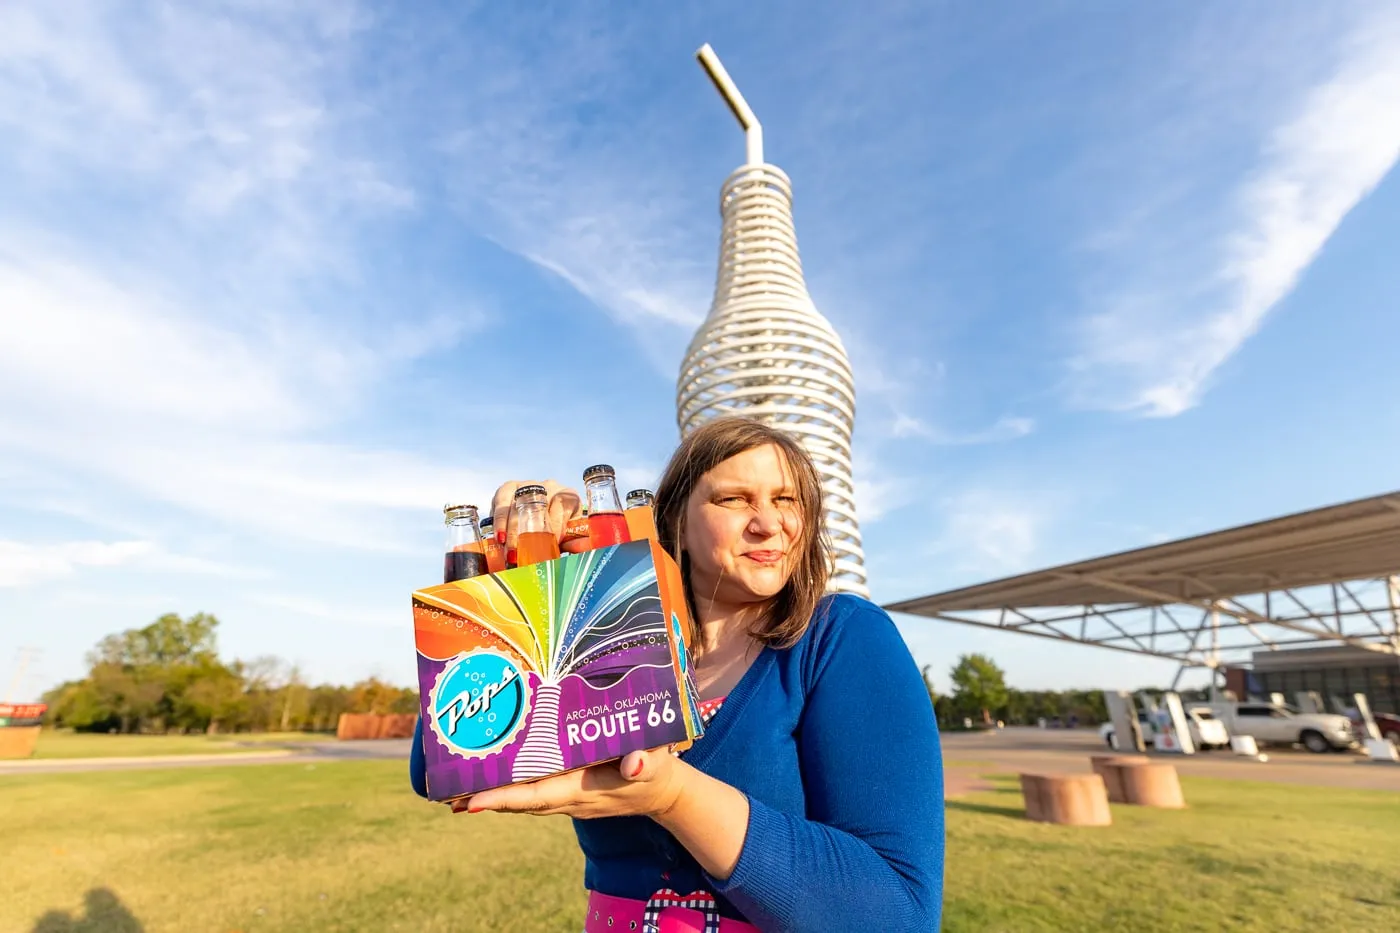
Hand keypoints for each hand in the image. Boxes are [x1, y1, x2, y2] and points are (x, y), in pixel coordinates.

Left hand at [458, 748, 688, 819]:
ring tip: (455, 794)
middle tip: (446, 796)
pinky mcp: (568, 793)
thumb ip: (645, 762)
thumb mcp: (655, 763)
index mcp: (583, 789)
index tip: (472, 802)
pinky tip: (488, 785)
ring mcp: (567, 798)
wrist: (662, 792)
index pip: (536, 795)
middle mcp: (568, 799)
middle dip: (484, 800)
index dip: (503, 798)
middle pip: (518, 802)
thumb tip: (633, 764)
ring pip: (521, 801)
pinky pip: (531, 794)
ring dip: (490, 799)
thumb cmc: (657, 771)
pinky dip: (508, 792)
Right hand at [490, 480, 581, 548]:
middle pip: (537, 504)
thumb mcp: (571, 533)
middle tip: (523, 552)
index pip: (562, 504)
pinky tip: (498, 535)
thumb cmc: (560, 527)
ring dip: (510, 527)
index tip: (551, 543)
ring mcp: (528, 484)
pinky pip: (501, 499)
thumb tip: (579, 552)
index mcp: (568, 495)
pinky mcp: (509, 487)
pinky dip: (499, 519)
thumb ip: (576, 542)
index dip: (556, 524)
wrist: (544, 512)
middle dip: (528, 530)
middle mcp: (548, 486)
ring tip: (508, 548)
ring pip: (517, 502)